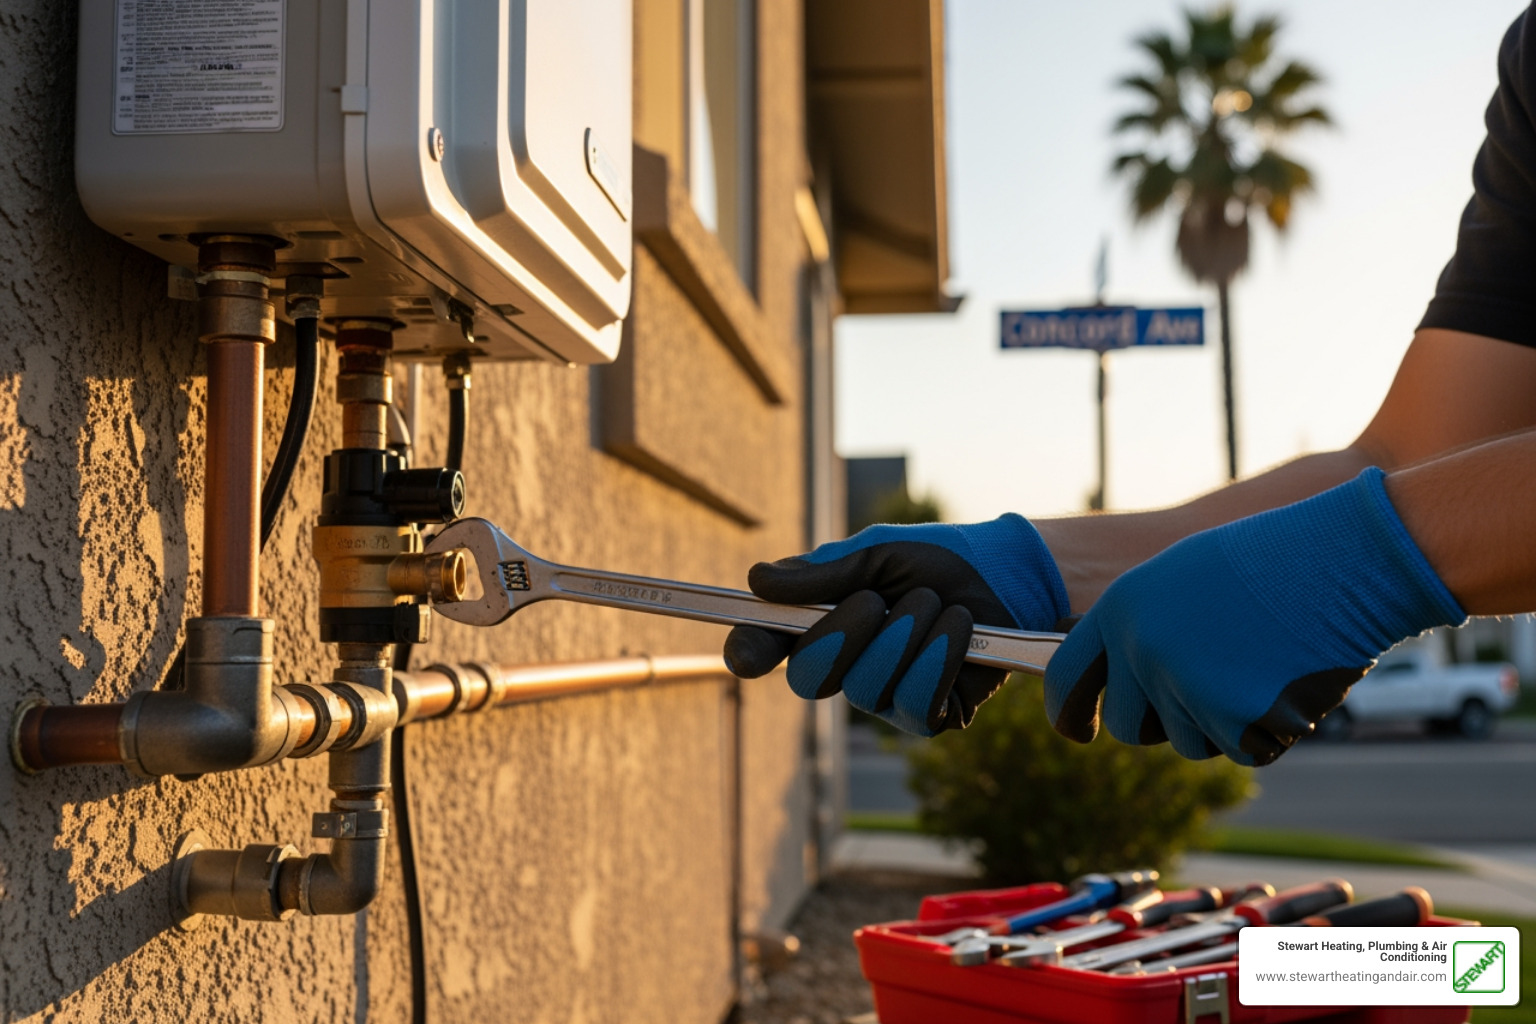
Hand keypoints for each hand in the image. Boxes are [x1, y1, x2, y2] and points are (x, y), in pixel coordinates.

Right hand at [724, 516, 1068, 735]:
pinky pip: (915, 705)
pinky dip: (938, 658)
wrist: (1007, 575)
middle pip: (809, 680)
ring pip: (867, 691)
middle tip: (874, 600)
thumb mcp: (877, 554)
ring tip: (935, 603)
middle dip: (840, 636)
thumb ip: (823, 574)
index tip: (747, 652)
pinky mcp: (932, 718)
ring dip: (905, 636)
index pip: (766, 648)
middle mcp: (846, 668)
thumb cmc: (935, 560)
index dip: (749, 652)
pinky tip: (959, 629)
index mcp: (820, 624)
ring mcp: (886, 699)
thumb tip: (758, 580)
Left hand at [1043, 468, 1464, 764]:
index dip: (1067, 712)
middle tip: (1207, 698)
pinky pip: (1241, 751)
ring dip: (1222, 723)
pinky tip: (1289, 681)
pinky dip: (1267, 731)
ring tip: (1260, 666)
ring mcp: (1186, 687)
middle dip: (1160, 725)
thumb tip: (1126, 684)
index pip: (1066, 677)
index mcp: (1121, 609)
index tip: (1078, 731)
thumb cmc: (1271, 563)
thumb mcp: (1183, 578)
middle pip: (1129, 727)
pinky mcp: (1235, 719)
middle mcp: (1142, 650)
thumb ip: (1144, 629)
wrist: (1341, 560)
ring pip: (1189, 743)